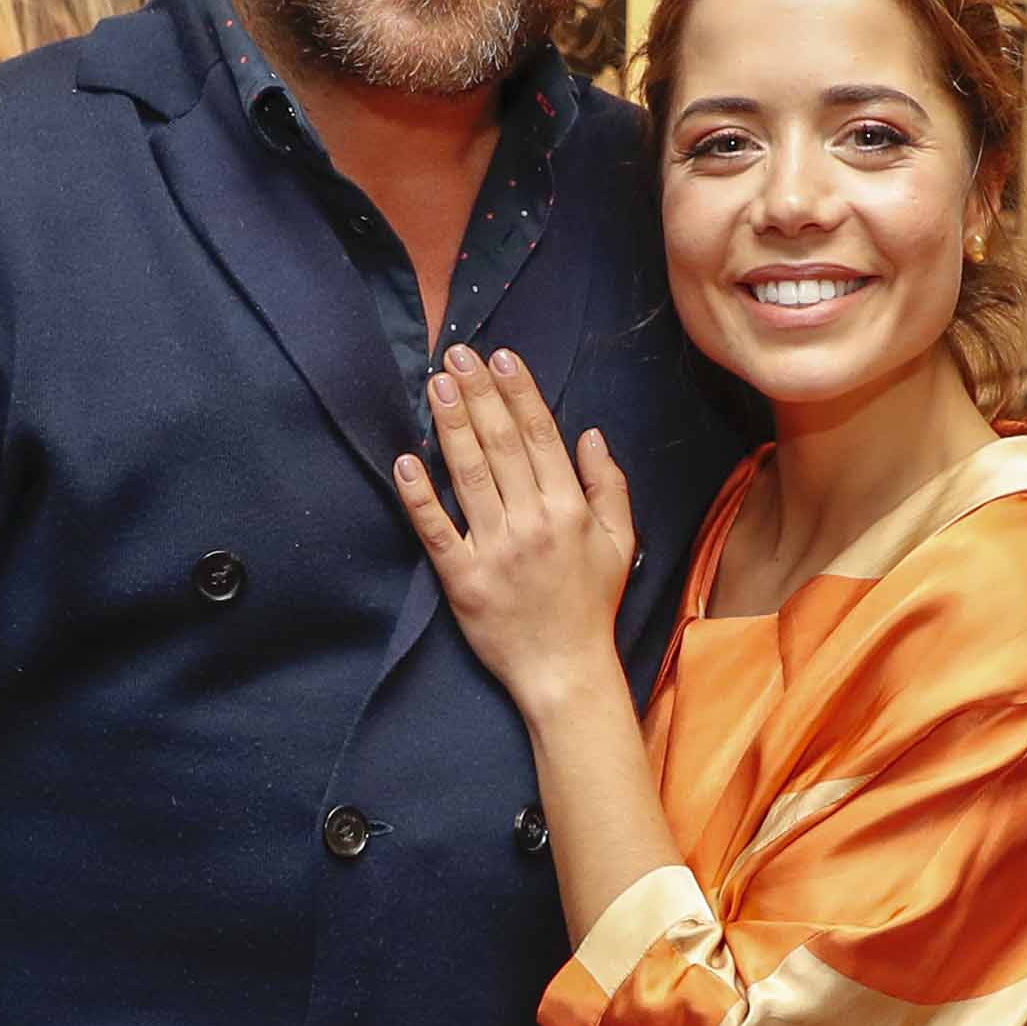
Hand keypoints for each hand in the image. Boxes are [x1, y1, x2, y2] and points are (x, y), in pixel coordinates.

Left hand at [395, 346, 638, 709]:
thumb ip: (607, 485)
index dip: (519, 393)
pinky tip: (406, 460)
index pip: (540, 437)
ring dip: (450, 425)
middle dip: (478, 394)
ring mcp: (494, 550)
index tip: (500, 358)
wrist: (566, 671)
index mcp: (569, 509)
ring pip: (468, 476)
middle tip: (457, 354)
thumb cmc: (591, 605)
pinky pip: (436, 530)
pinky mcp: (462, 579)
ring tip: (436, 385)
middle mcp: (532, 523)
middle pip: (500, 445)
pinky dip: (420, 495)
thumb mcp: (620, 542)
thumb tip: (591, 434)